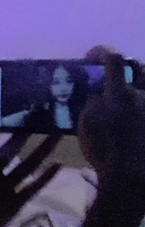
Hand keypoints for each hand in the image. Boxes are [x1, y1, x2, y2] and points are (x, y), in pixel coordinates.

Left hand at [0, 119, 61, 226]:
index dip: (6, 127)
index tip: (20, 108)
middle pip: (14, 151)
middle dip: (27, 134)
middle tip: (44, 115)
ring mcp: (5, 189)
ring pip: (28, 166)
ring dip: (43, 151)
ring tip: (58, 133)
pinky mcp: (15, 204)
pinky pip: (32, 189)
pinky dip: (45, 178)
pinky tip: (59, 165)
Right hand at [79, 52, 144, 188]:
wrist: (134, 175)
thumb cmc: (106, 150)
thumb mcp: (87, 125)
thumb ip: (92, 104)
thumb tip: (96, 94)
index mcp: (120, 94)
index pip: (114, 59)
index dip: (102, 52)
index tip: (91, 56)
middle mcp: (143, 94)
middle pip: (140, 67)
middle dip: (127, 66)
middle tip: (116, 74)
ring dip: (138, 84)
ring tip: (129, 93)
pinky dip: (141, 105)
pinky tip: (135, 115)